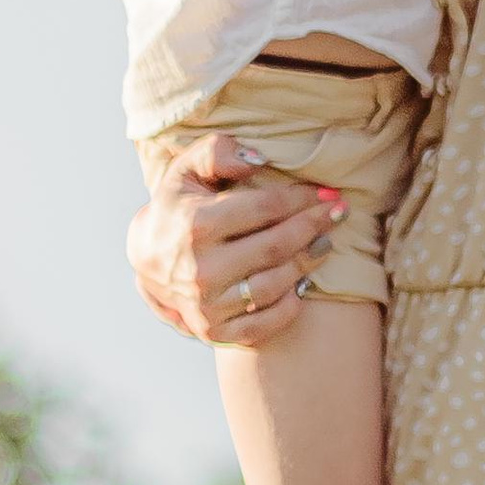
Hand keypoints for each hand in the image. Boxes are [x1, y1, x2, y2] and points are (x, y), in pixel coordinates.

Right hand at [127, 135, 336, 348]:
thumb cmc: (178, 207)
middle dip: (315, 226)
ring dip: (308, 263)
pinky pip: (264, 325)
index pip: (265, 207)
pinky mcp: (214, 332)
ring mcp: (207, 305)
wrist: (146, 258)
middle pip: (277, 246)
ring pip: (275, 285)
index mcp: (196, 225)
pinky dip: (289, 306)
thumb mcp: (186, 170)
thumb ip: (216, 152)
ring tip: (324, 244)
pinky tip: (301, 285)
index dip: (302, 198)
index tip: (327, 193)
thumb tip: (257, 160)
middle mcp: (201, 269)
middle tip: (339, 213)